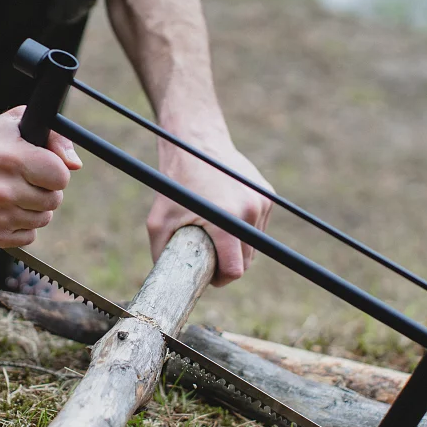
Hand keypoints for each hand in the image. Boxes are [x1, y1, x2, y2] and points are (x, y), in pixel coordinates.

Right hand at [0, 106, 80, 246]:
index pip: (61, 177)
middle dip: (44, 189)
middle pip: (53, 201)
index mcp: (10, 157)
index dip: (55, 171)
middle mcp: (0, 189)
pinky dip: (20, 225)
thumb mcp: (17, 124)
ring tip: (12, 192)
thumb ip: (55, 139)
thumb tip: (74, 165)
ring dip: (33, 208)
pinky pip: (27, 237)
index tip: (41, 167)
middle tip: (24, 179)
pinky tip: (4, 209)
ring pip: (42, 220)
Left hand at [147, 139, 273, 286]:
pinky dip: (245, 228)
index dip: (221, 278)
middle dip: (229, 263)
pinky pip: (259, 226)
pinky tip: (226, 215)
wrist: (196, 144)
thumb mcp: (159, 221)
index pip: (235, 270)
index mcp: (226, 222)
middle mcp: (249, 211)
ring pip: (255, 244)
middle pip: (247, 260)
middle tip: (209, 256)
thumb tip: (168, 282)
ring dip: (238, 246)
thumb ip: (163, 255)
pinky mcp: (267, 195)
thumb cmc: (175, 184)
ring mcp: (262, 202)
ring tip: (215, 232)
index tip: (210, 275)